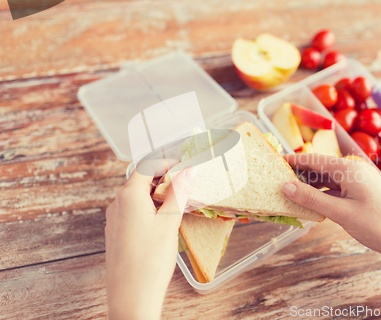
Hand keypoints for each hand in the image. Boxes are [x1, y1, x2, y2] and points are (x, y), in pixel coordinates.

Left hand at [105, 159, 196, 319]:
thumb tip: (189, 171)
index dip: (166, 162)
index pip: (146, 165)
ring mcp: (114, 219)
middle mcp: (117, 203)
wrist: (131, 296)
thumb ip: (179, 193)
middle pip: (140, 180)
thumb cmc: (150, 260)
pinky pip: (132, 211)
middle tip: (185, 184)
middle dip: (163, 178)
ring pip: (137, 196)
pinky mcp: (116, 232)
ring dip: (157, 194)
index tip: (184, 165)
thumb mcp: (170, 222)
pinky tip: (163, 221)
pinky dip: (149, 208)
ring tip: (178, 203)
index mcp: (129, 195)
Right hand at [282, 154, 380, 318]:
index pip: (313, 160)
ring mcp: (357, 182)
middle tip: (274, 180)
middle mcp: (353, 170)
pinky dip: (320, 196)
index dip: (291, 160)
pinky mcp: (360, 194)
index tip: (272, 161)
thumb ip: (311, 199)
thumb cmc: (379, 225)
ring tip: (286, 193)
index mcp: (349, 168)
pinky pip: (334, 191)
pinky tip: (307, 204)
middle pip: (318, 168)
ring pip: (325, 181)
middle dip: (297, 174)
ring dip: (308, 187)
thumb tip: (285, 186)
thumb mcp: (341, 213)